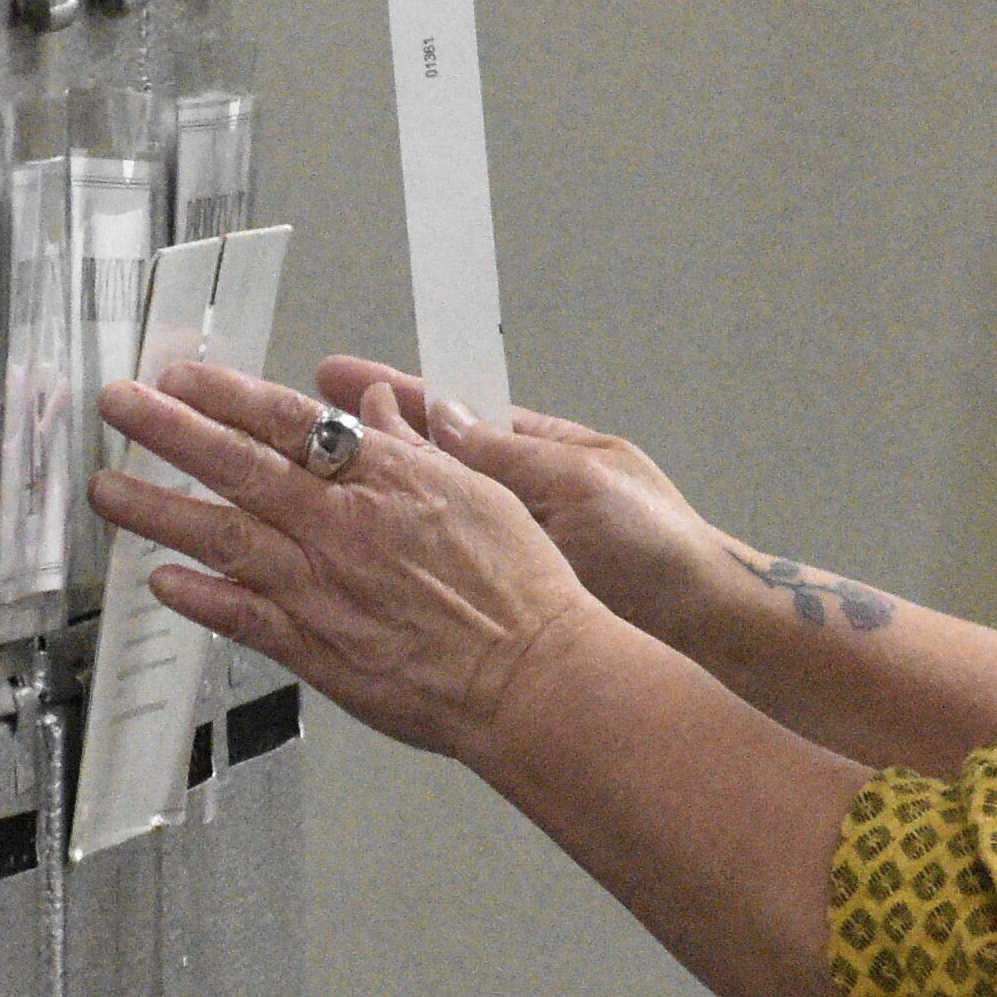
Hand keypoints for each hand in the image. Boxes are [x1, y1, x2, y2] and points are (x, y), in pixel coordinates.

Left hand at [92, 362, 613, 766]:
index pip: (287, 422)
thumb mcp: (478, 491)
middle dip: (168, 430)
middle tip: (119, 404)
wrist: (533, 676)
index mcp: (385, 481)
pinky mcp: (318, 649)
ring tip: (108, 490)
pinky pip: (243, 618)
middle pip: (238, 465)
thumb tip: (375, 408)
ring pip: (223, 537)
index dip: (224, 394)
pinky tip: (159, 582)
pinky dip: (197, 599)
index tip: (179, 375)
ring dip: (157, 510)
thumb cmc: (518, 592)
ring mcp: (324, 588)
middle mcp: (344, 527)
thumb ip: (413, 448)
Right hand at [312, 356, 733, 647]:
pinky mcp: (506, 591)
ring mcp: (508, 542)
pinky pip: (441, 566)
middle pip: (423, 458)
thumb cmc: (659, 546)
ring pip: (424, 515)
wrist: (700, 623)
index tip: (336, 373)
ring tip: (299, 488)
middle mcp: (514, 491)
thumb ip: (508, 453)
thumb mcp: (581, 482)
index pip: (448, 409)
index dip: (389, 393)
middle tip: (296, 424)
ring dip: (370, 502)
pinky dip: (396, 561)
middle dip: (362, 441)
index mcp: (536, 450)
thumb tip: (442, 418)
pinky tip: (350, 563)